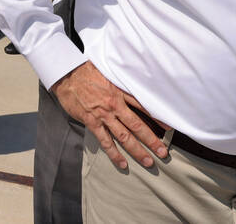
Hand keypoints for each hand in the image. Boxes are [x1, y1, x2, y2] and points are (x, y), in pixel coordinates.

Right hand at [51, 61, 168, 169]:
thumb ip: (120, 82)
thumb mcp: (108, 72)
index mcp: (120, 91)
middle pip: (137, 125)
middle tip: (163, 152)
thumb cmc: (86, 71)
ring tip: (148, 162)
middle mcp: (115, 105)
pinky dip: (114, 154)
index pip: (143, 106)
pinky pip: (105, 141)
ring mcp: (104, 115)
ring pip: (124, 136)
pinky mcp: (92, 122)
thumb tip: (131, 85)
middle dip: (152, 140)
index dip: (157, 117)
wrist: (67, 74)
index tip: (169, 128)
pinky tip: (122, 163)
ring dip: (137, 150)